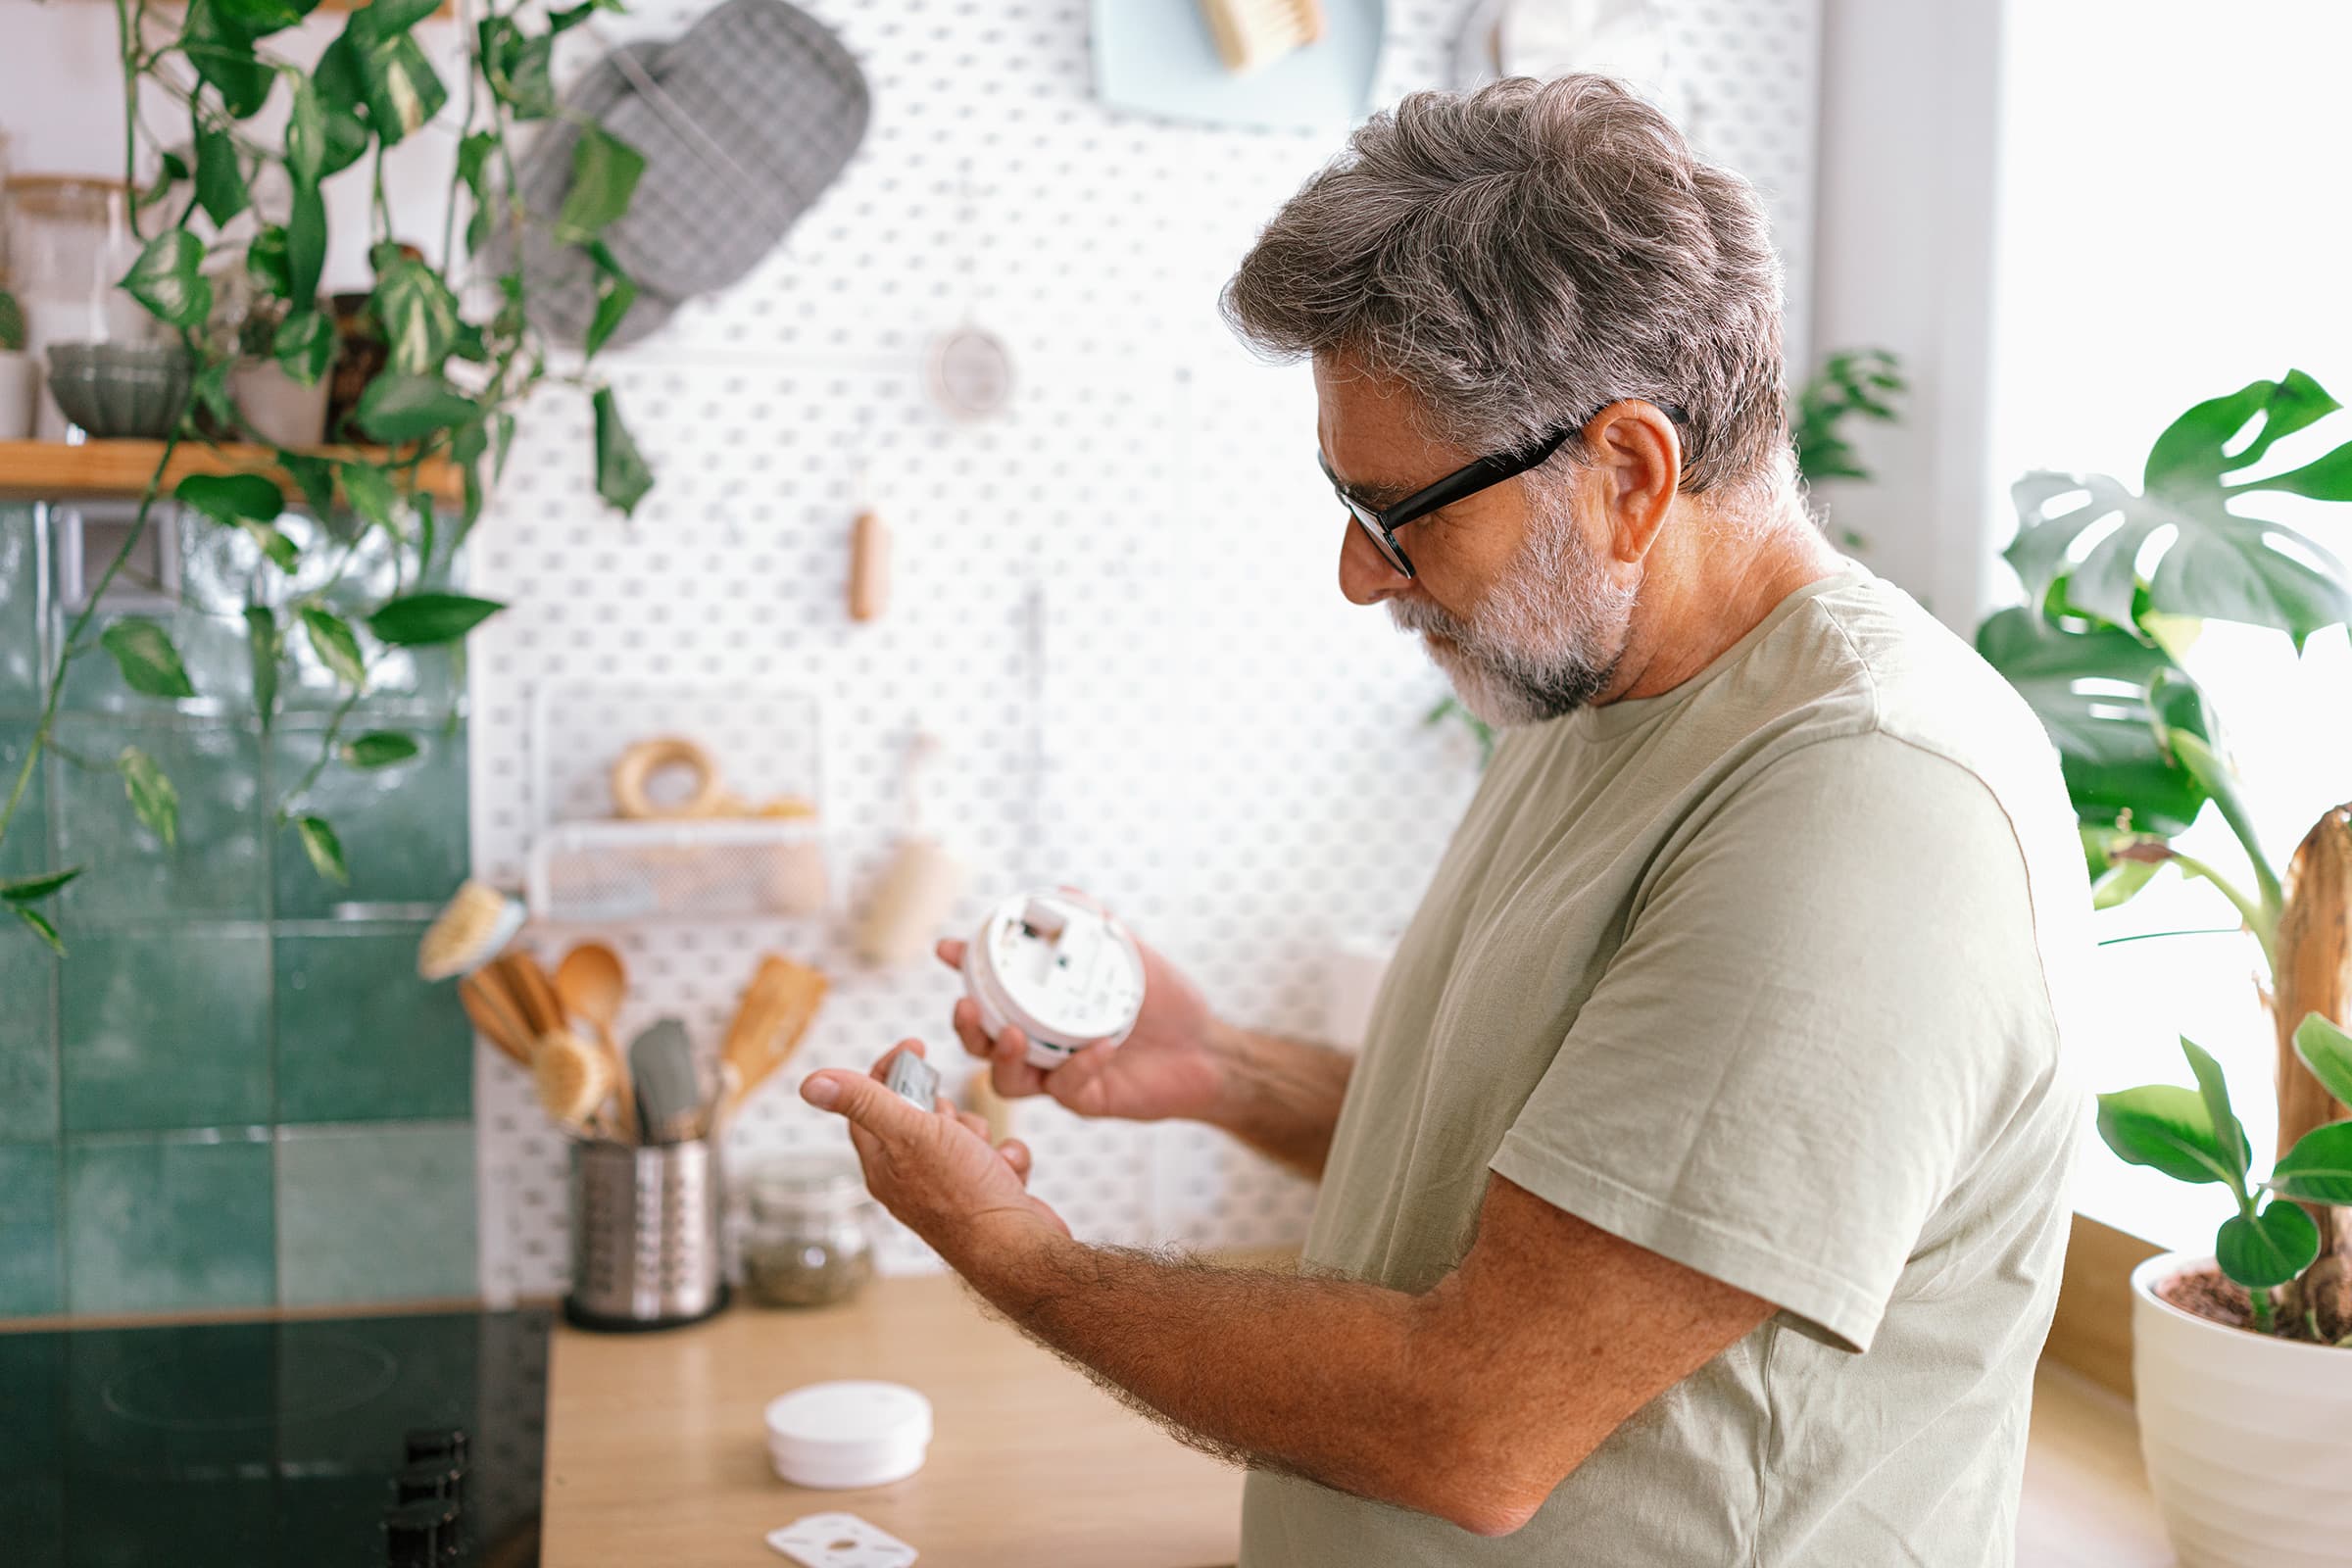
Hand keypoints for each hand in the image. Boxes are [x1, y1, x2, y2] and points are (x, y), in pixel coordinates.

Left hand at [800, 1040, 1069, 1261]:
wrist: (1018, 1248)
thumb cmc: (964, 1195)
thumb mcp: (910, 1133)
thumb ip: (865, 1102)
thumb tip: (811, 1082)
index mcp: (883, 1164)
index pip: (868, 1104)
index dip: (888, 1070)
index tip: (914, 1046)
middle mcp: (910, 1178)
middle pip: (919, 1115)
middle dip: (943, 1106)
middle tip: (949, 1120)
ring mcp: (948, 1188)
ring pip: (962, 1133)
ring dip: (979, 1132)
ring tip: (982, 1154)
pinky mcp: (983, 1195)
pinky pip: (993, 1156)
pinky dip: (1005, 1157)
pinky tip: (1006, 1172)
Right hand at [937, 900, 1228, 1121]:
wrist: (1208, 1049)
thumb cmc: (1165, 1003)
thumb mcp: (1130, 956)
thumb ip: (1098, 928)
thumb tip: (1068, 893)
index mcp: (1042, 1006)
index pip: (992, 988)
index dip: (966, 969)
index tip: (949, 948)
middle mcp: (1041, 1042)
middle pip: (981, 1042)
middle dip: (966, 1025)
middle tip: (967, 1005)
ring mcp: (1058, 1074)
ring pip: (1006, 1078)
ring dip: (1003, 1056)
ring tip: (1014, 1034)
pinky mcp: (1084, 1099)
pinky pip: (1067, 1087)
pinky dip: (1080, 1065)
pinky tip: (1102, 1047)